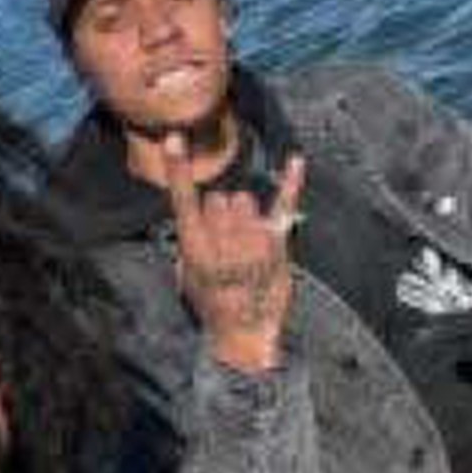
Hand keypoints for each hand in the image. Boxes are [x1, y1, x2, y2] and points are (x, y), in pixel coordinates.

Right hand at [162, 131, 305, 372]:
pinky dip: (292, 182)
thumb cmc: (212, 308)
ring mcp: (251, 240)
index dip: (178, 168)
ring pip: (244, 200)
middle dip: (222, 214)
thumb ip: (188, 246)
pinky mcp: (276, 245)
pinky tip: (297, 161)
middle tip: (227, 246)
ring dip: (244, 216)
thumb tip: (193, 222)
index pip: (183, 199)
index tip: (174, 138)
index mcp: (194, 247)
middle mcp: (222, 239)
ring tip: (245, 248)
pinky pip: (283, 205)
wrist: (245, 335)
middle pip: (220, 198)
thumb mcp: (187, 279)